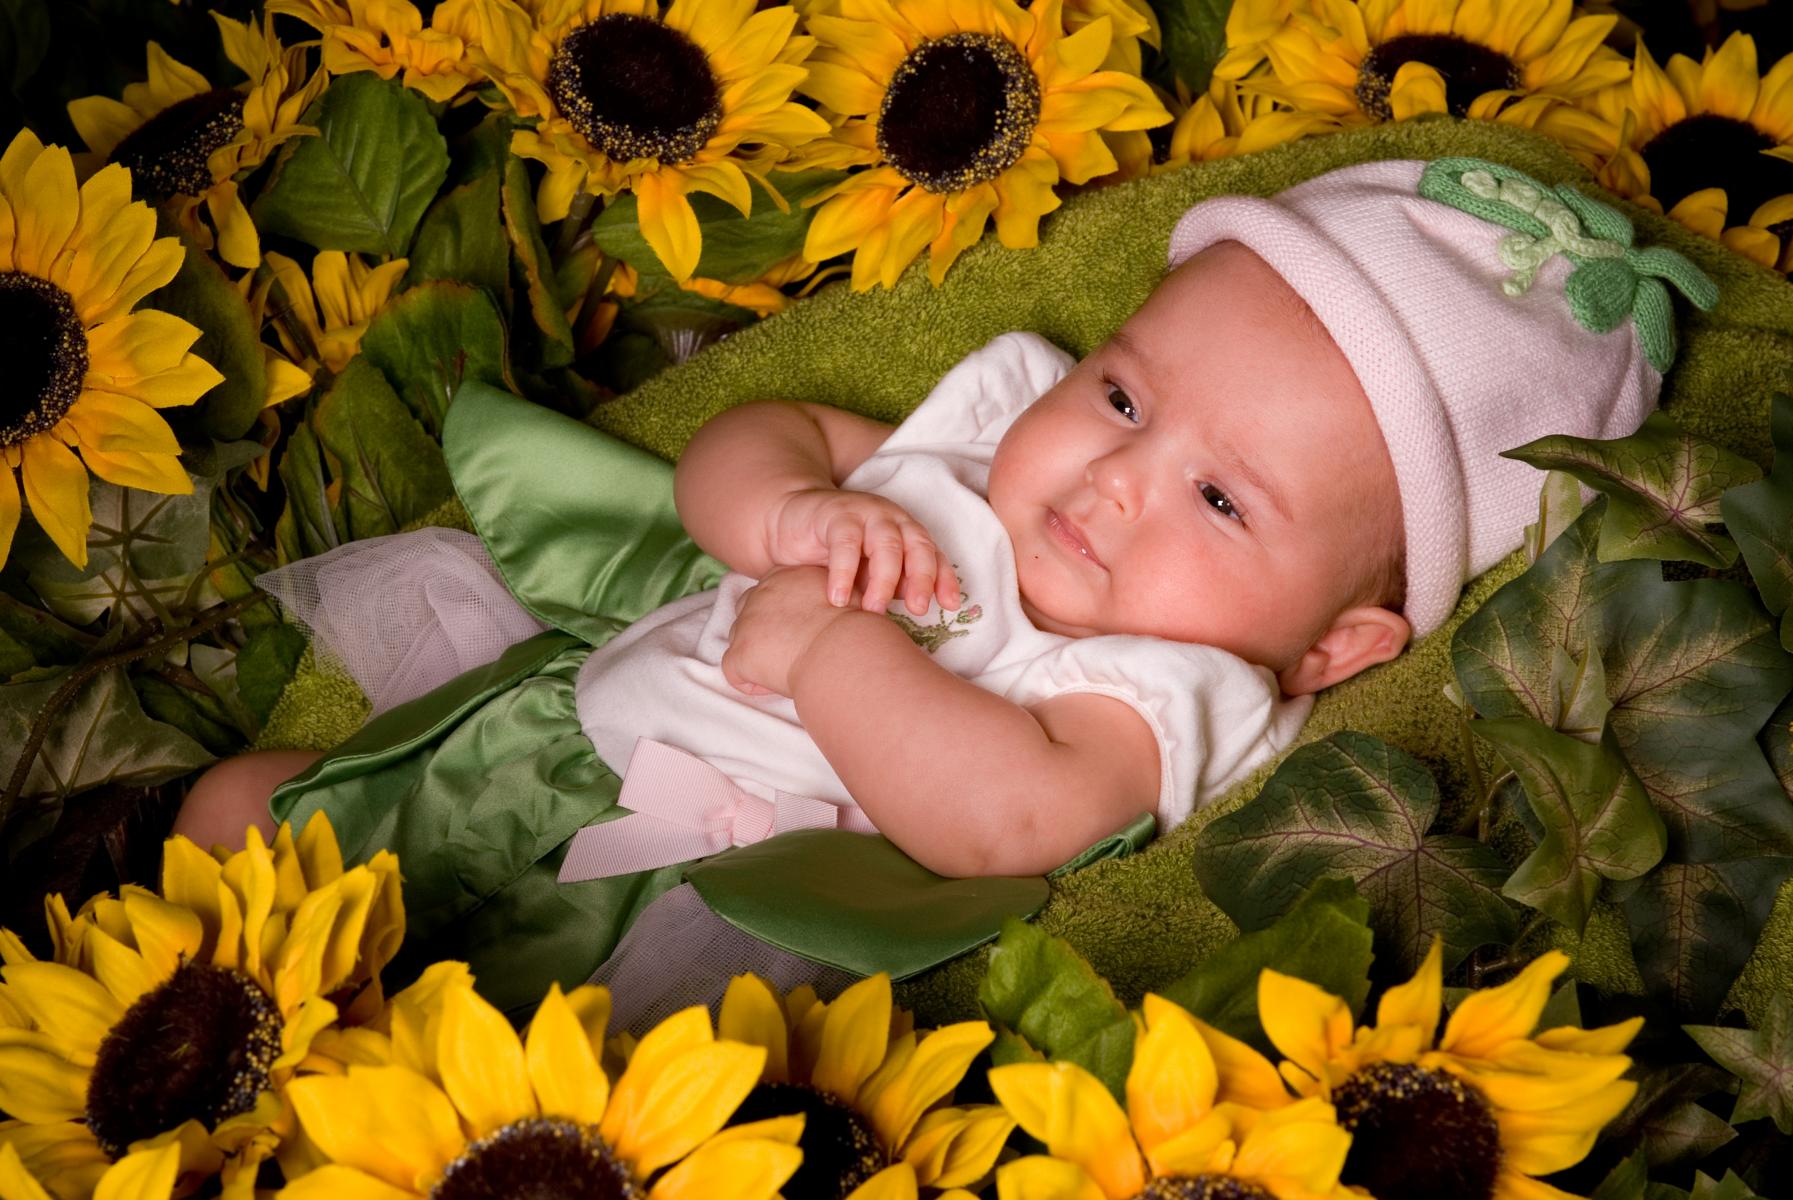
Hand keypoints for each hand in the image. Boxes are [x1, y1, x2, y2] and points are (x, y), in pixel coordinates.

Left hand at [721, 565, 862, 697]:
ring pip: (738, 640)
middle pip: (748, 612)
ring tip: (788, 670)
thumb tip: (842, 603)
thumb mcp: (845, 593)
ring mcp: (746, 623)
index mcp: (783, 577)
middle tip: (791, 651)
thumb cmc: (855, 626)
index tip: (800, 630)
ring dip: (757, 656)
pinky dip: (751, 682)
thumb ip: (831, 593)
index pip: (769, 591)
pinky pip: (734, 671)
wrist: (844, 647)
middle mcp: (760, 594)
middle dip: (762, 632)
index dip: (781, 614)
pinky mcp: (740, 653)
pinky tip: (777, 686)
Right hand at [767, 488, 959, 615]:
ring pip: (886, 544)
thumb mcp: (869, 572)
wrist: (794, 518)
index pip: (933, 555)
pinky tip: (838, 598)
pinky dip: (843, 572)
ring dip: (884, 579)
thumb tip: (918, 605)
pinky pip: (845, 544)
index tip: (950, 606)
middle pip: (917, 546)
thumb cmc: (837, 551)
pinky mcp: (835, 515)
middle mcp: (893, 520)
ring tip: (873, 610)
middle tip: (918, 610)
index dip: (944, 579)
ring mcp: (866, 514)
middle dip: (922, 578)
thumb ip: (894, 584)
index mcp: (907, 533)